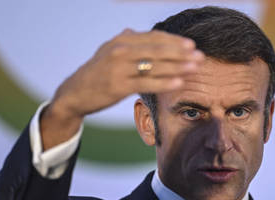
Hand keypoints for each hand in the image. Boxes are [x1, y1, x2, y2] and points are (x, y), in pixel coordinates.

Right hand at [40, 29, 204, 149]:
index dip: (174, 41)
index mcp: (121, 41)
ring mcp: (118, 68)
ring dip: (178, 66)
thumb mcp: (107, 52)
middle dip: (181, 52)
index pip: (153, 37)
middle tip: (200, 56)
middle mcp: (120, 50)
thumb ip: (124, 42)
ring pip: (154, 65)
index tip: (191, 45)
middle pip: (157, 49)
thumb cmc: (96, 73)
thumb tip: (135, 32)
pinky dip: (164, 82)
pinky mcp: (118, 85)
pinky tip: (179, 83)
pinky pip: (146, 82)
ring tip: (195, 68)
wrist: (74, 93)